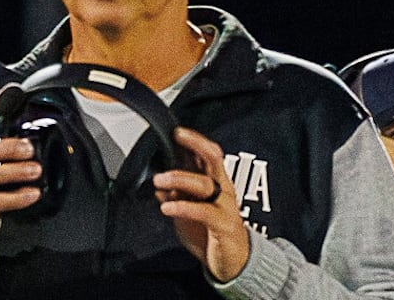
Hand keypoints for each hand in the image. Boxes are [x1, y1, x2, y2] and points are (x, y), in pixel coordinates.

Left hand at [153, 127, 249, 282]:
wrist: (234, 261)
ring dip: (179, 179)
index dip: (195, 140)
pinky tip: (167, 207)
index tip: (177, 131)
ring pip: (205, 184)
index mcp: (216, 183)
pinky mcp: (224, 225)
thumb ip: (177, 196)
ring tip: (159, 181)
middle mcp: (223, 190)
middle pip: (214, 159)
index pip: (208, 154)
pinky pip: (203, 212)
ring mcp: (225, 206)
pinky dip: (183, 207)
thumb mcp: (190, 210)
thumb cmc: (212, 232)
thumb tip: (159, 186)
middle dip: (195, 144)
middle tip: (176, 138)